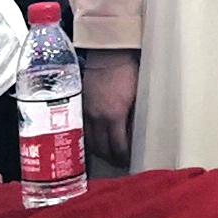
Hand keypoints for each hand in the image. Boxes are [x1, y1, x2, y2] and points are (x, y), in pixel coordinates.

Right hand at [82, 49, 138, 169]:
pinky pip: (81, 129)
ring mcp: (86, 112)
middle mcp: (98, 117)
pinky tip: (93, 141)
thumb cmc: (128, 72)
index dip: (123, 157)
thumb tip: (138, 134)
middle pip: (101, 148)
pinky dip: (87, 138)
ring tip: (106, 155)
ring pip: (89, 141)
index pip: (118, 147)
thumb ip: (136, 117)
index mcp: (114, 115)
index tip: (128, 161)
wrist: (109, 55)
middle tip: (118, 162)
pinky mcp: (79, 106)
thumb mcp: (139, 96)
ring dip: (98, 151)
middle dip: (110, 158)